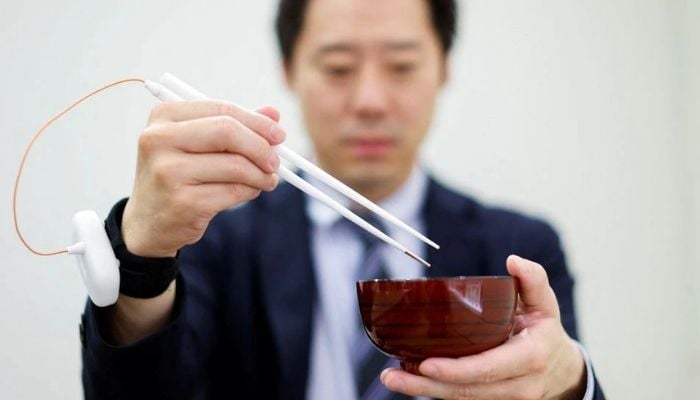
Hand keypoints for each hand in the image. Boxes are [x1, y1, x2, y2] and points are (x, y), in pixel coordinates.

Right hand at [122, 101, 284, 256]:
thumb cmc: (179, 174)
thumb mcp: (199, 143)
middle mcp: (159, 140)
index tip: (279, 135)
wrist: (149, 221)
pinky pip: (233, 191)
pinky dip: (250, 191)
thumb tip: (274, 113)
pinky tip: (251, 191)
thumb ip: (235, 126)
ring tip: (267, 180)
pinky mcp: (183, 202)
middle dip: (261, 147)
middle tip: (276, 161)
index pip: (221, 110)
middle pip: (227, 132)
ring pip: (235, 165)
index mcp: (163, 116)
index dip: (257, 122)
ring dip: (260, 174)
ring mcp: (168, 172)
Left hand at [380, 255, 586, 399]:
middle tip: (392, 375)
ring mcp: (505, 399)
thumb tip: (514, 260)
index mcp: (530, 357)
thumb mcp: (545, 304)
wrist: (562, 371)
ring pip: (460, 399)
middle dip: (427, 384)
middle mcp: (518, 385)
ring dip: (423, 390)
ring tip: (392, 379)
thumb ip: (532, 280)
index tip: (426, 363)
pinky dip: (434, 390)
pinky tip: (409, 379)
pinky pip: (461, 399)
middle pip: (467, 390)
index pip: (488, 368)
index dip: (457, 369)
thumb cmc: (545, 332)